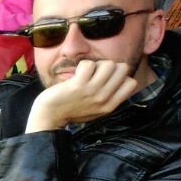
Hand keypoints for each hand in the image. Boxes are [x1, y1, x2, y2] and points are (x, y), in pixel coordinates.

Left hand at [26, 58, 140, 131]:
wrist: (48, 117)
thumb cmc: (71, 110)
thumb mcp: (96, 110)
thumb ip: (110, 98)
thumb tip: (122, 78)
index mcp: (110, 106)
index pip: (132, 83)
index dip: (121, 77)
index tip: (107, 80)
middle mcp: (104, 99)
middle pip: (123, 69)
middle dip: (110, 67)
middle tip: (96, 74)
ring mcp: (91, 91)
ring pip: (109, 64)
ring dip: (97, 64)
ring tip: (86, 73)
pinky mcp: (78, 85)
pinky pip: (89, 64)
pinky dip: (83, 65)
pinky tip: (77, 74)